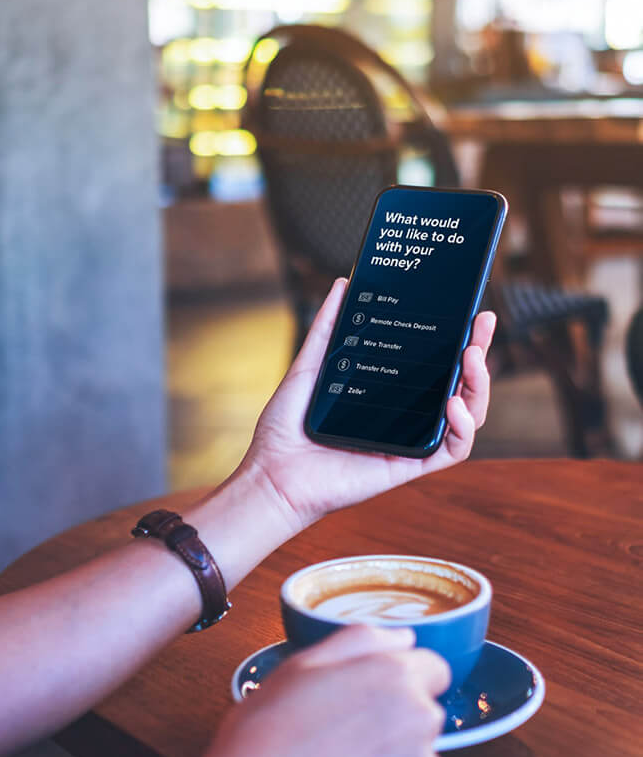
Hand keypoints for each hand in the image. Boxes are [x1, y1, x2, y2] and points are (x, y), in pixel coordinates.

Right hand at [180, 626, 449, 756]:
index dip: (400, 676)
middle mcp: (420, 721)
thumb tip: (403, 638)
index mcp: (395, 676)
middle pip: (423, 712)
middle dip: (394, 716)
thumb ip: (360, 640)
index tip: (369, 690)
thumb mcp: (303, 664)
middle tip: (342, 726)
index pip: (434, 668)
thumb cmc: (269, 729)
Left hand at [245, 278, 495, 530]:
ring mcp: (410, 441)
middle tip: (485, 322)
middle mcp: (406, 416)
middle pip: (460, 385)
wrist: (271, 472)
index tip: (470, 311)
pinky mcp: (408, 465)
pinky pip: (452, 450)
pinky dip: (462, 427)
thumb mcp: (308, 367)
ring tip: (471, 358)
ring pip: (468, 415)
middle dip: (480, 352)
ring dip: (479, 386)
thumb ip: (327, 328)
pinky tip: (452, 403)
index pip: (435, 364)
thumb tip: (344, 283)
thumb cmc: (287, 427)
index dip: (459, 339)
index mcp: (389, 393)